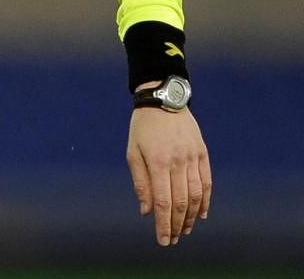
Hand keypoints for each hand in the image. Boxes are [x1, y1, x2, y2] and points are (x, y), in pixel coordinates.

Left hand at [126, 101, 210, 245]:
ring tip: (185, 230)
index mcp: (158, 162)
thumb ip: (140, 182)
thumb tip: (147, 211)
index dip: (164, 223)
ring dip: (191, 217)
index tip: (163, 240)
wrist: (164, 101)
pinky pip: (207, 182)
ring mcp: (193, 158)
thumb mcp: (133, 152)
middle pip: (181, 202)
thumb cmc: (143, 128)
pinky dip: (205, 200)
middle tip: (173, 239)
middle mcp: (178, 162)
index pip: (164, 202)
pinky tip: (201, 214)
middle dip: (177, 225)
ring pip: (196, 195)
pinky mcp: (203, 154)